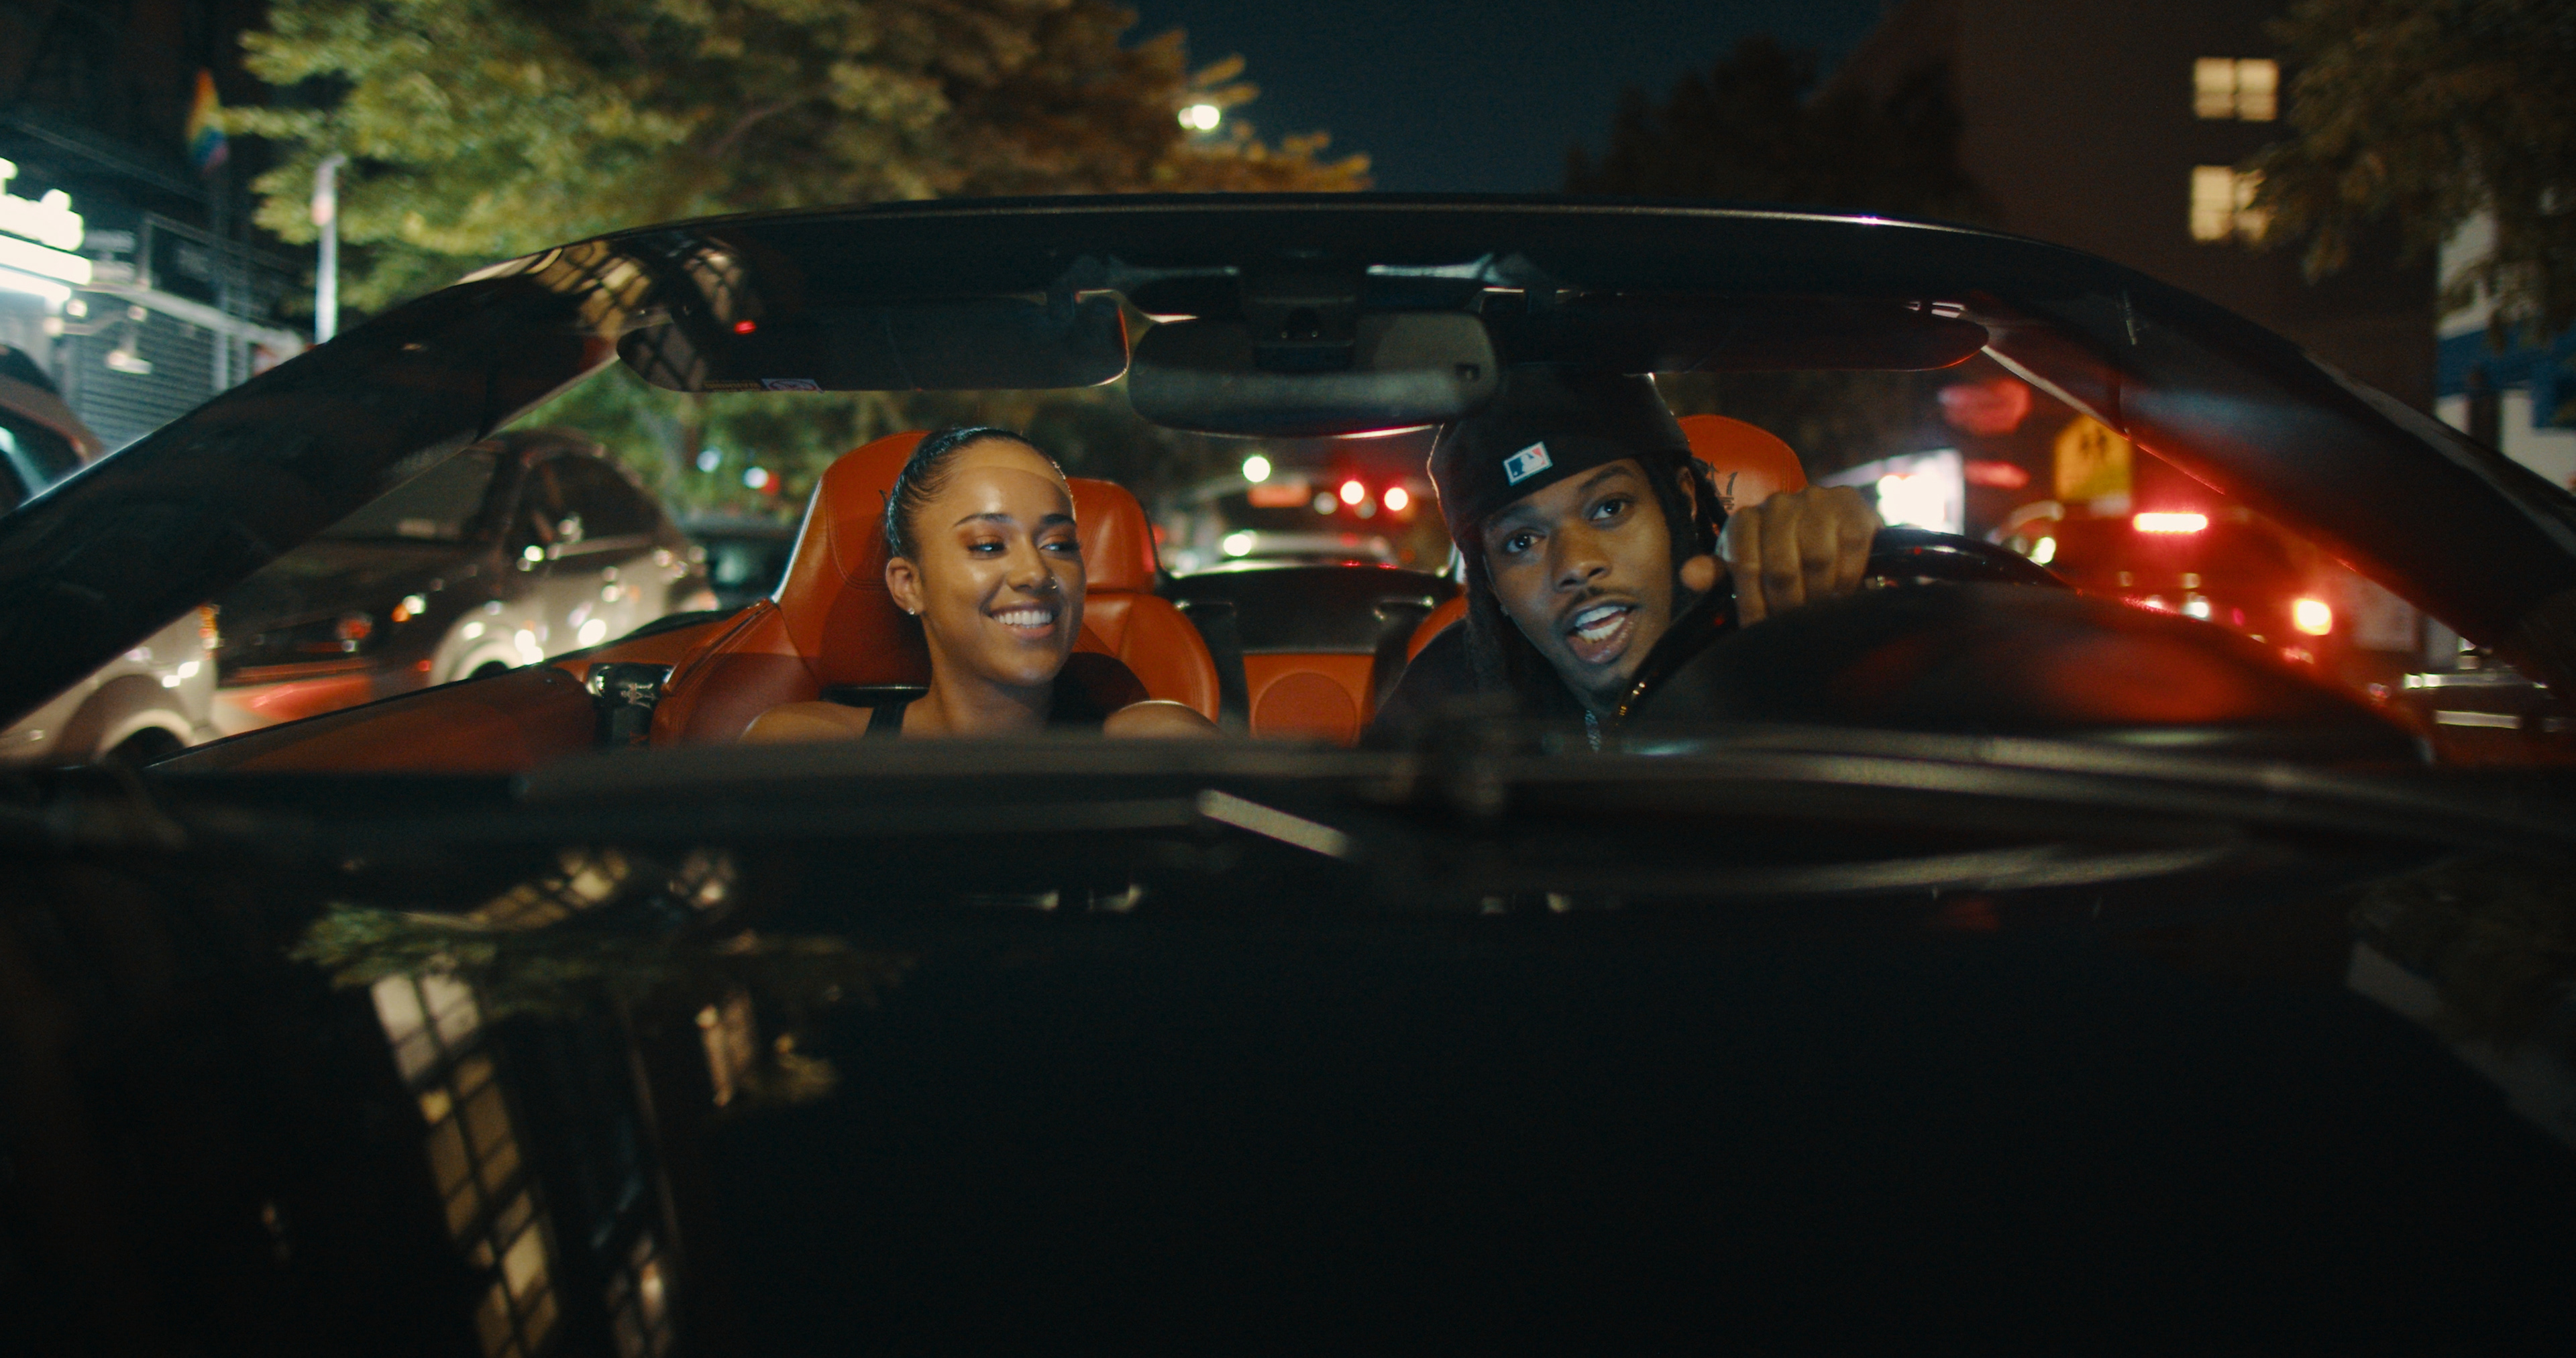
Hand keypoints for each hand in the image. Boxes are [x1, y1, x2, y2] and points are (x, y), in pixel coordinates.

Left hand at [1688, 484, 1880, 624]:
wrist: (1834, 534)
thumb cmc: (1782, 559)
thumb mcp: (1745, 569)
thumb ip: (1717, 573)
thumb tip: (1690, 576)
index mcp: (1745, 520)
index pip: (1744, 565)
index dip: (1752, 604)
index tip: (1760, 630)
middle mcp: (1777, 503)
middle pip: (1780, 567)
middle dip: (1787, 605)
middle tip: (1794, 626)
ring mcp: (1815, 500)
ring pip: (1816, 559)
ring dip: (1819, 594)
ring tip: (1819, 612)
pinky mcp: (1851, 503)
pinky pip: (1850, 546)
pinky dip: (1847, 577)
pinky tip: (1844, 592)